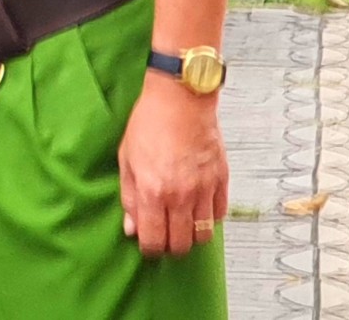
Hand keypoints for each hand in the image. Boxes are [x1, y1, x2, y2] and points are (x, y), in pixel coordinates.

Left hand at [120, 73, 226, 256]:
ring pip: (203, 235)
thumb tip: (132, 226)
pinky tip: (197, 209)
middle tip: (163, 237)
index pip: (154, 239)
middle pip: (181, 244)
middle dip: (170, 247)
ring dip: (191, 237)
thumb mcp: (127, 158)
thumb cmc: (150, 122)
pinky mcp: (222, 182)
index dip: (149, 248)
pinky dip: (209, 219)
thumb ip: (130, 196)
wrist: (181, 100)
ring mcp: (205, 190)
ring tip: (180, 226)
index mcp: (154, 190)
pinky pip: (219, 215)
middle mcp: (181, 195)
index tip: (147, 245)